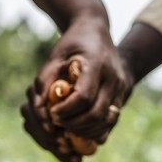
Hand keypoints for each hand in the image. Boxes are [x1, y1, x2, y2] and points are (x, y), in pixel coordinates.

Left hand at [21, 18, 131, 161]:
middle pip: (96, 113)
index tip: (52, 113)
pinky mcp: (122, 95)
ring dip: (85, 130)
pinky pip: (111, 120)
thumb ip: (43, 81)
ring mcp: (120, 87)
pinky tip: (80, 129)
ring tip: (67, 127)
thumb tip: (38, 109)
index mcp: (96, 64)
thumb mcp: (54, 56)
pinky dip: (96, 130)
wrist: (96, 30)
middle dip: (74, 124)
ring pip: (106, 121)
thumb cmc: (72, 43)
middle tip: (57, 123)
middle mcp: (112, 77)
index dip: (66, 110)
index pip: (83, 97)